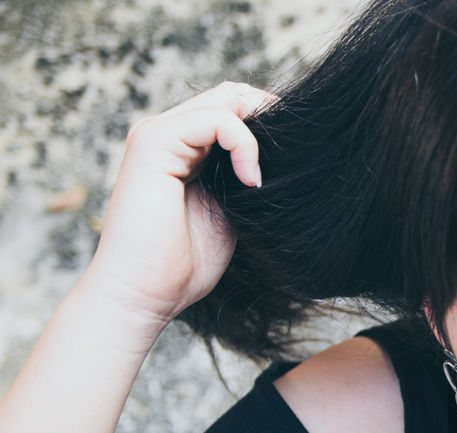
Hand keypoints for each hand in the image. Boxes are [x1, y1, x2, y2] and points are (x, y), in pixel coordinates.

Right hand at [84, 81, 278, 324]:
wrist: (143, 294)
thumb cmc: (182, 265)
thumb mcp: (229, 213)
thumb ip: (244, 181)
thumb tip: (286, 163)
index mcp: (183, 149)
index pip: (233, 109)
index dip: (269, 124)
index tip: (295, 161)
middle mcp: (168, 134)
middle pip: (232, 95)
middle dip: (271, 119)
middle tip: (295, 158)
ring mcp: (157, 134)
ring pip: (227, 100)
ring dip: (261, 133)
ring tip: (264, 179)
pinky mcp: (154, 142)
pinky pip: (216, 120)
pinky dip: (245, 144)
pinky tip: (251, 181)